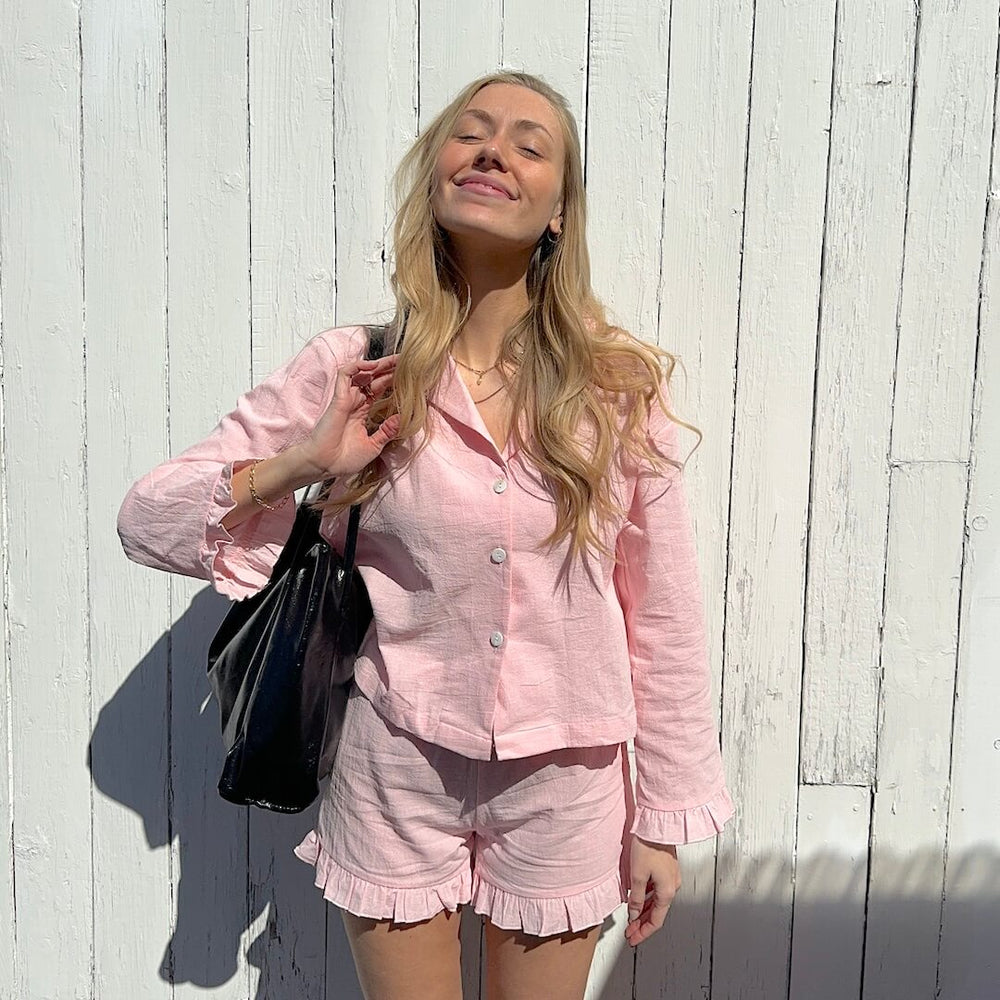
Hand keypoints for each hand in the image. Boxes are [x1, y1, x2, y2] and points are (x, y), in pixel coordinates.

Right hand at [295, 354, 400, 478]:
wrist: (325, 466)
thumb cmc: (344, 459)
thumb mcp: (373, 445)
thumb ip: (387, 431)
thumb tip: (402, 418)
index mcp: (362, 411)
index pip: (379, 389)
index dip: (391, 380)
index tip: (408, 375)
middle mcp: (355, 402)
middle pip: (373, 378)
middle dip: (389, 368)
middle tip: (406, 361)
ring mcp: (346, 399)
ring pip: (361, 372)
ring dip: (377, 364)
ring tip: (394, 360)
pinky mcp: (339, 399)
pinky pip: (344, 375)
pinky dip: (356, 367)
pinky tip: (372, 366)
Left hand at [624, 836, 680, 946]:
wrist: (657, 825)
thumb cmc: (649, 845)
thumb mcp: (637, 875)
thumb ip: (635, 898)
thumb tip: (634, 914)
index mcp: (667, 891)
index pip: (656, 921)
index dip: (643, 933)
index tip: (633, 939)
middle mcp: (672, 886)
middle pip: (657, 913)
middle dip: (642, 924)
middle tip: (630, 932)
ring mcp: (671, 877)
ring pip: (657, 901)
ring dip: (644, 912)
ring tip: (632, 919)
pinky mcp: (667, 869)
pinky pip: (658, 890)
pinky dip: (648, 898)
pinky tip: (638, 899)